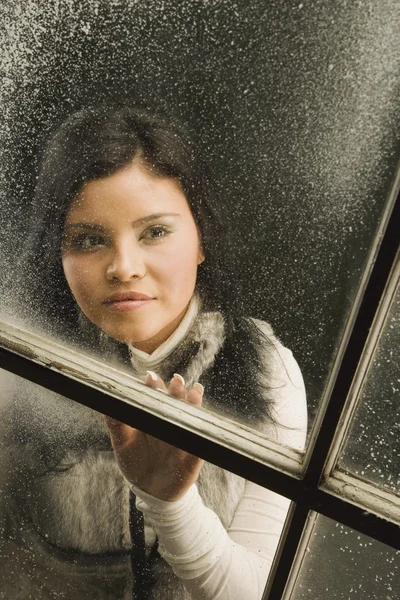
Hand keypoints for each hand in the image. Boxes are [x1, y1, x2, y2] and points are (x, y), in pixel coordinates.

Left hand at [104, 372, 204, 501]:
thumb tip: (105, 404)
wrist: (152, 491)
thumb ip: (116, 424)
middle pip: (176, 400)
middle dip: (176, 389)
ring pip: (191, 414)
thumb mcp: (123, 444)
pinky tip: (203, 420)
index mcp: (154, 415)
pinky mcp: (195, 453)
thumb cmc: (136, 462)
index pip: (155, 395)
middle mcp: (171, 421)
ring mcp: (184, 435)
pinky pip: (202, 439)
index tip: (149, 377)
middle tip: (175, 381)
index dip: (154, 386)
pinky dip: (203, 428)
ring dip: (193, 402)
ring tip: (193, 392)